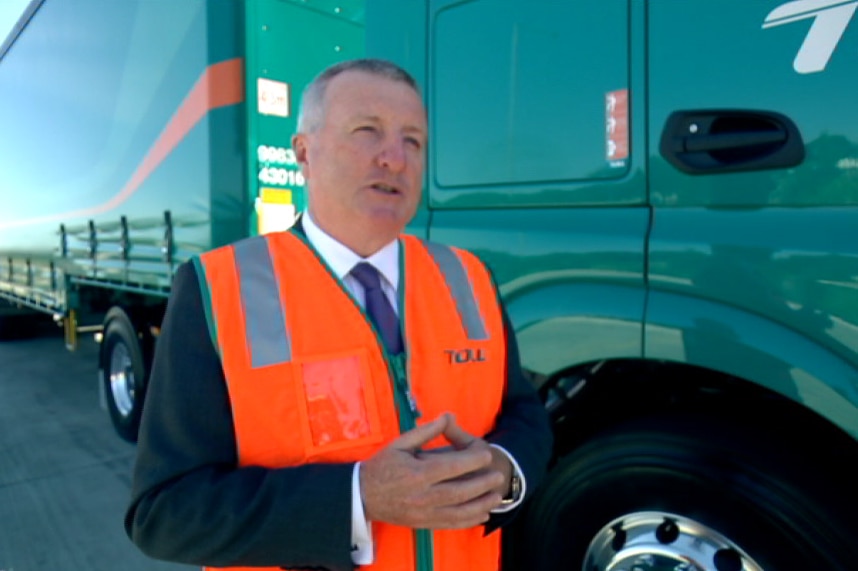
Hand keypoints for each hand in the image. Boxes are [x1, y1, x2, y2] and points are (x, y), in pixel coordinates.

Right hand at [360, 413, 505, 528]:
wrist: (362, 495)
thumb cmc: (383, 465)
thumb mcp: (401, 443)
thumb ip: (427, 431)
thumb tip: (448, 415)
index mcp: (418, 473)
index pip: (452, 467)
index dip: (473, 461)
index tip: (487, 455)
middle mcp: (423, 495)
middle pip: (460, 491)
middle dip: (482, 484)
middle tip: (498, 476)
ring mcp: (424, 513)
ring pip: (459, 511)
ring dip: (481, 504)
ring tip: (496, 496)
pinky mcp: (423, 524)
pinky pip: (451, 524)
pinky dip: (469, 521)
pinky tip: (482, 514)